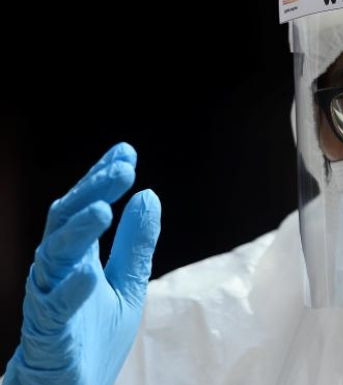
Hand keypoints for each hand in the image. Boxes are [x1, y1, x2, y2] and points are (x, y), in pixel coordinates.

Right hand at [4, 143, 160, 384]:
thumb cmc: (94, 336)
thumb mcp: (127, 283)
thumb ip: (136, 243)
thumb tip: (148, 193)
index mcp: (76, 257)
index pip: (84, 206)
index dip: (101, 178)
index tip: (126, 151)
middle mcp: (57, 271)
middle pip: (67, 220)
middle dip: (92, 191)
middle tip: (123, 168)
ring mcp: (48, 300)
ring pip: (53, 257)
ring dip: (77, 232)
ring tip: (102, 209)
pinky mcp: (48, 334)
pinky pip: (52, 309)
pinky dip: (69, 290)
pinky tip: (88, 274)